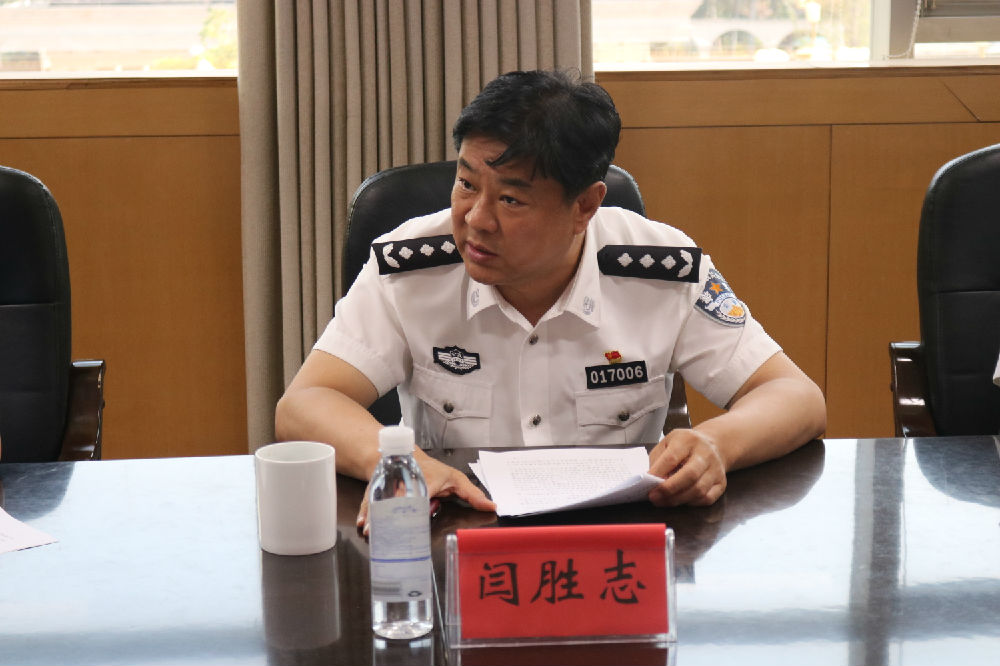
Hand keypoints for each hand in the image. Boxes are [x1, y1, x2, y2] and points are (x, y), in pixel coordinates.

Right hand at [356, 454, 495, 533]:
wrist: (404, 454)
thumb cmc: (433, 470)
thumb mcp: (455, 479)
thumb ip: (472, 494)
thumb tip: (492, 506)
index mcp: (428, 479)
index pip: (423, 493)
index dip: (419, 503)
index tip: (415, 514)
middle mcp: (407, 482)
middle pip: (399, 499)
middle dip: (393, 513)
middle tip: (388, 528)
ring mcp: (392, 486)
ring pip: (383, 500)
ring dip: (376, 515)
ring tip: (371, 529)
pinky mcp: (380, 490)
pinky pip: (371, 501)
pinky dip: (366, 512)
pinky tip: (362, 523)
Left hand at [647, 428, 726, 506]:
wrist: (713, 444)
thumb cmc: (685, 445)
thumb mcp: (668, 442)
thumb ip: (658, 459)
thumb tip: (651, 481)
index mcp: (688, 440)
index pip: (672, 458)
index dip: (658, 472)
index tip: (646, 483)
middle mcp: (705, 454)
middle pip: (689, 475)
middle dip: (669, 489)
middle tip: (654, 497)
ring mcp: (716, 469)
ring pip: (699, 490)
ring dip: (678, 499)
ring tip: (663, 501)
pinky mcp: (721, 483)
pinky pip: (707, 498)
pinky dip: (692, 503)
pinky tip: (681, 501)